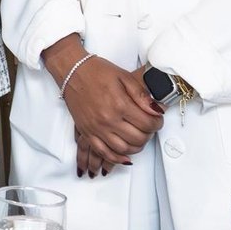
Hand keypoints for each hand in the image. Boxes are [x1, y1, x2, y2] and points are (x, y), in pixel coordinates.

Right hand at [44, 39, 160, 175]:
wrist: (73, 71)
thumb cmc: (97, 72)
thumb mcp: (124, 77)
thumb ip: (142, 95)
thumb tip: (157, 111)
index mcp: (120, 104)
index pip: (148, 124)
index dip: (157, 124)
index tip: (157, 120)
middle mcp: (108, 119)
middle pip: (138, 139)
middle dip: (149, 135)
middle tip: (149, 128)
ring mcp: (96, 128)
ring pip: (123, 149)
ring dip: (136, 147)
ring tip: (138, 138)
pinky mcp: (87, 132)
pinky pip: (103, 152)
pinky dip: (116, 158)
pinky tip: (124, 156)